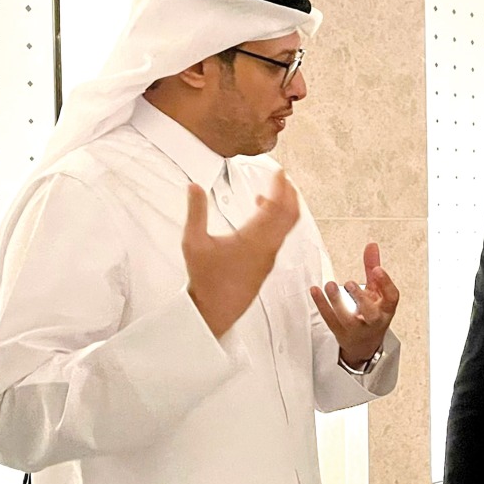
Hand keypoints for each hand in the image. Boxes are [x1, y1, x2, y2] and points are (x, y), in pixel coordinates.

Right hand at [182, 170, 299, 337]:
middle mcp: (268, 247)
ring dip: (284, 207)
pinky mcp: (267, 264)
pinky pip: (280, 236)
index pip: (275, 206)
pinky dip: (278, 220)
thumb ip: (195, 211)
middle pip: (290, 214)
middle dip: (289, 193)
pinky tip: (263, 215)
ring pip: (286, 226)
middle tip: (283, 178)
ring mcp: (270, 257)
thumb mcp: (193, 242)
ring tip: (275, 192)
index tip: (279, 172)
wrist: (215, 310)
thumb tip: (193, 187)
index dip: (279, 186)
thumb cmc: (206, 280)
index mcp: (253, 239)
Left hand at [311, 243, 398, 366]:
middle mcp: (373, 321)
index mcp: (385, 309)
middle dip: (361, 298)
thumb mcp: (377, 293)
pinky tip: (315, 291)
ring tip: (330, 285)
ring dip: (336, 302)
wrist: (364, 344)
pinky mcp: (340, 332)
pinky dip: (321, 305)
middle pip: (370, 313)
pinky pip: (329, 320)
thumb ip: (373, 269)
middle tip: (349, 283)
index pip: (391, 298)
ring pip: (346, 318)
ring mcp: (356, 328)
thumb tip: (372, 245)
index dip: (386, 284)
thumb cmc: (372, 315)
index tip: (377, 270)